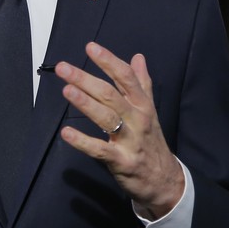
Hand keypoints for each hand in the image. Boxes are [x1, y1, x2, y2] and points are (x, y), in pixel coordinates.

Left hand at [57, 42, 183, 218]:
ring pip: (106, 117)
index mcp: (142, 104)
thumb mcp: (150, 110)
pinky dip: (82, 141)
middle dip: (86, 79)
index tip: (90, 47)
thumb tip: (138, 56)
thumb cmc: (151, 140)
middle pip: (110, 94)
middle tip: (63, 67)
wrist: (164, 180)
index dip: (108, 61)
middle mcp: (137, 119)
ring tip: (67, 89)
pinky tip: (66, 132)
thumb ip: (142, 83)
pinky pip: (100, 150)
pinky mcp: (121, 161)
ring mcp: (130, 140)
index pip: (126, 77)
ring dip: (85, 103)